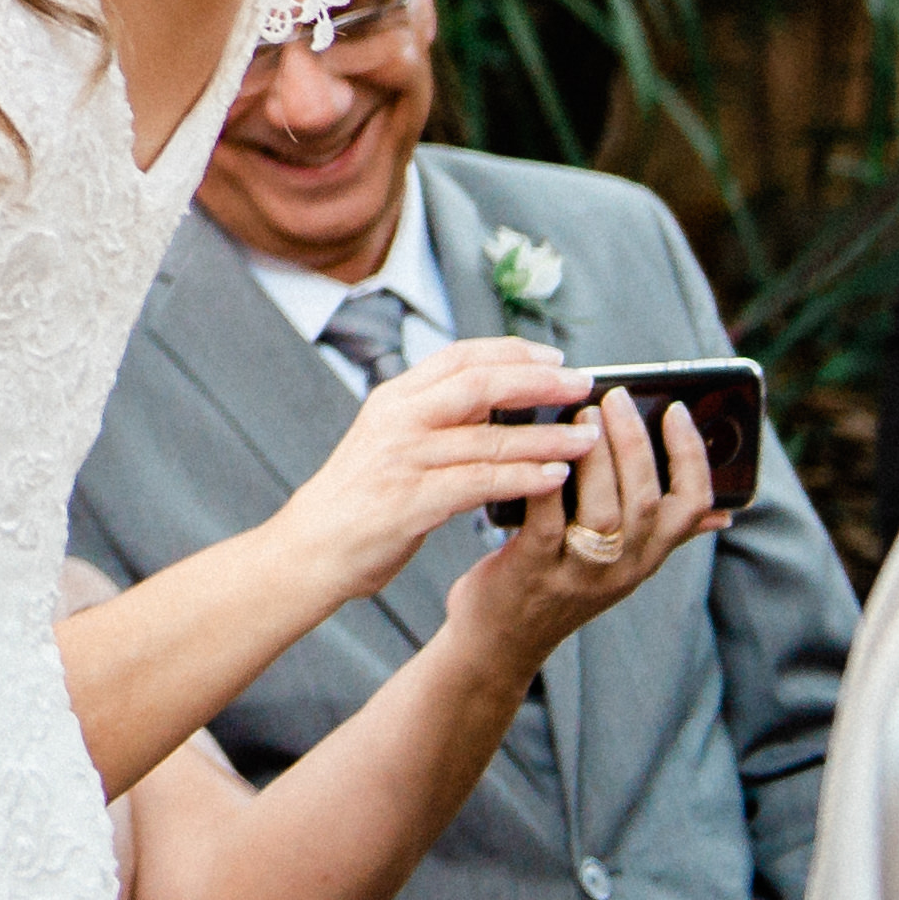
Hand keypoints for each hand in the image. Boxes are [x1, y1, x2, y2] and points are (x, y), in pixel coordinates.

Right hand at [259, 338, 597, 604]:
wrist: (312, 547)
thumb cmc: (361, 496)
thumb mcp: (391, 439)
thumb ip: (436, 417)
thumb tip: (500, 399)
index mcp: (394, 398)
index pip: (460, 356)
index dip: (512, 352)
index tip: (556, 358)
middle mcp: (398, 419)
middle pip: (479, 384)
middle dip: (538, 382)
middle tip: (583, 387)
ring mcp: (404, 459)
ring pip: (489, 437)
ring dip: (545, 437)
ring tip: (586, 438)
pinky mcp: (412, 501)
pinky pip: (481, 482)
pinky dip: (523, 478)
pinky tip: (555, 478)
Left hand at [444, 382, 714, 677]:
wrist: (501, 639)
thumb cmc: (560, 582)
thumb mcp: (620, 565)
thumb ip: (662, 533)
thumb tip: (725, 510)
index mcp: (649, 556)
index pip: (694, 504)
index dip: (691, 455)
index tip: (677, 409)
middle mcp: (624, 568)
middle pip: (646, 500)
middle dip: (635, 442)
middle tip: (615, 396)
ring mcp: (580, 573)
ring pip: (604, 512)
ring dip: (596, 457)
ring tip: (581, 414)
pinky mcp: (533, 572)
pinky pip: (547, 522)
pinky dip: (548, 484)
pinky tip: (540, 451)